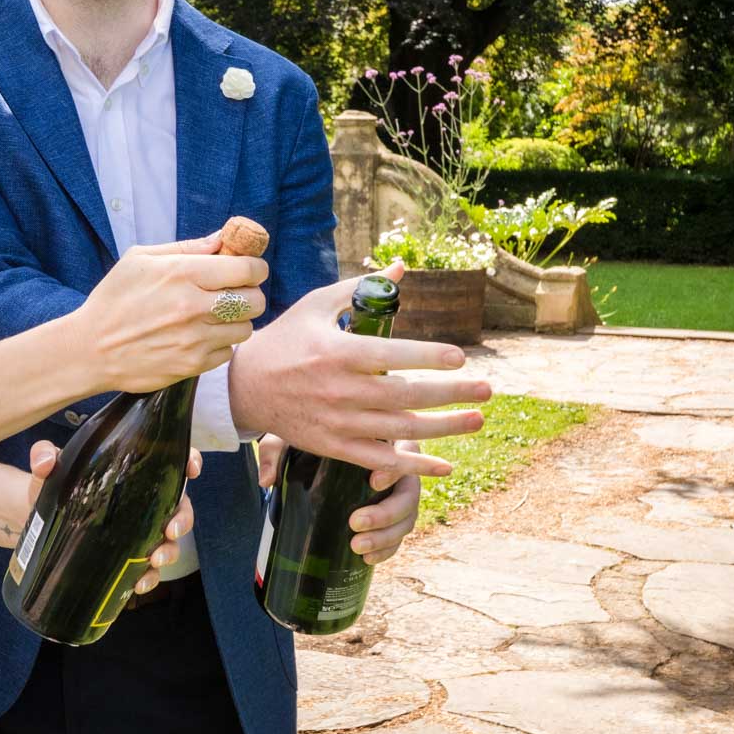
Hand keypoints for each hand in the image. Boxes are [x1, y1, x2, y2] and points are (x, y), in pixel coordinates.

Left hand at [26, 440, 201, 595]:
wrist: (39, 521)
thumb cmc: (54, 487)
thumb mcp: (49, 470)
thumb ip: (44, 456)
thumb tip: (45, 460)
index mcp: (134, 472)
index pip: (169, 461)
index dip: (188, 462)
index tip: (193, 469)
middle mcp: (144, 500)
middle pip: (179, 506)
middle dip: (183, 519)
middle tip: (170, 531)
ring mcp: (139, 530)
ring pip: (169, 541)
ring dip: (169, 552)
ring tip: (154, 562)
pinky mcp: (127, 555)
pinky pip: (148, 568)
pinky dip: (148, 577)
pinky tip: (138, 583)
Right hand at [74, 232, 268, 395]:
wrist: (90, 349)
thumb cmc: (113, 298)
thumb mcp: (139, 259)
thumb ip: (186, 247)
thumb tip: (222, 239)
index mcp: (182, 273)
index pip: (247, 269)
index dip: (254, 267)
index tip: (246, 269)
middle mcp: (193, 306)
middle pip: (255, 300)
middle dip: (250, 294)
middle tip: (233, 293)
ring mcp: (195, 339)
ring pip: (246, 328)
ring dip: (236, 321)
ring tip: (213, 317)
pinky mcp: (193, 365)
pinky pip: (228, 352)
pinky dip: (219, 344)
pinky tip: (198, 336)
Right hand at [229, 261, 488, 479]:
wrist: (245, 387)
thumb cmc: (284, 339)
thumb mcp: (316, 306)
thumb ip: (360, 289)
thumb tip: (400, 267)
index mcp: (338, 352)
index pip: (392, 355)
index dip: (429, 357)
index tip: (461, 358)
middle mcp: (342, 390)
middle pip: (406, 396)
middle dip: (451, 394)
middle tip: (488, 390)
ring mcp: (339, 422)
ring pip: (400, 430)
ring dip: (444, 428)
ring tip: (477, 419)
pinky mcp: (334, 446)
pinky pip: (380, 459)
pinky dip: (414, 466)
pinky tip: (446, 464)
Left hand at [257, 436, 422, 565]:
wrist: (319, 449)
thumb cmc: (312, 437)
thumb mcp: (292, 437)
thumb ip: (276, 450)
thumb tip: (267, 481)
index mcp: (384, 440)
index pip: (401, 452)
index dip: (393, 469)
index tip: (373, 481)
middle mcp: (399, 468)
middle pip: (409, 493)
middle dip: (385, 513)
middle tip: (354, 522)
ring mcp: (399, 494)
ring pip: (407, 518)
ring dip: (385, 536)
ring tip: (356, 546)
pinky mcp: (393, 516)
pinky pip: (399, 536)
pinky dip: (387, 549)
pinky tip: (367, 558)